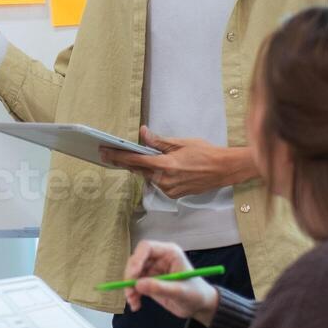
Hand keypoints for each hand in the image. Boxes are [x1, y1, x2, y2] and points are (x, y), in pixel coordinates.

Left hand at [100, 127, 255, 198]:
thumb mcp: (181, 143)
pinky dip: (153, 175)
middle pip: (138, 170)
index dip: (117, 156)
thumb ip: (158, 141)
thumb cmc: (205, 153)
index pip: (135, 160)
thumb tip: (142, 133)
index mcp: (166, 165)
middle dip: (123, 162)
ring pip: (148, 177)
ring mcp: (169, 189)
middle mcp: (165, 180)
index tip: (104, 152)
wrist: (223, 170)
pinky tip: (154, 168)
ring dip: (140, 168)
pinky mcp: (174, 194)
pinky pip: (158, 183)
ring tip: (130, 158)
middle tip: (108, 154)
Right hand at [121, 240, 219, 322]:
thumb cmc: (196, 294)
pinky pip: (135, 284)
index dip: (137, 259)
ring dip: (129, 287)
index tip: (133, 276)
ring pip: (133, 273)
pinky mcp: (149, 281)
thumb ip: (160, 287)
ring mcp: (153, 269)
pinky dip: (133, 294)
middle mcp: (159, 258)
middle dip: (130, 276)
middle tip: (129, 292)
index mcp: (169, 253)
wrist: (199, 306)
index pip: (146, 247)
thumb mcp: (180, 292)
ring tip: (133, 301)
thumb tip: (137, 285)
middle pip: (136, 260)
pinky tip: (136, 305)